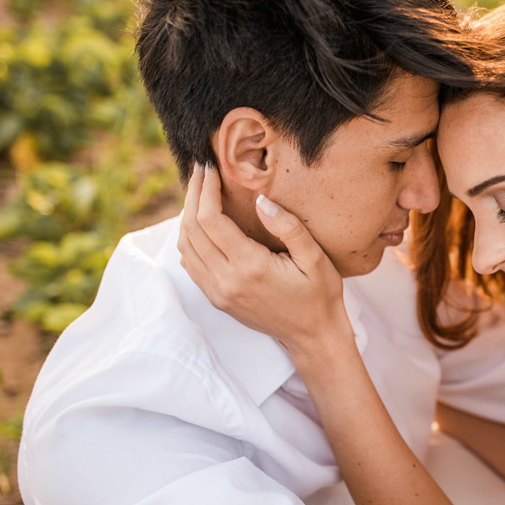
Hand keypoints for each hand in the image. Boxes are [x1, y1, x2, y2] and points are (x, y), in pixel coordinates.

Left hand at [176, 164, 350, 357]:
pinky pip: (191, 263)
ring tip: (199, 192)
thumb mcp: (316, 258)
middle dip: (192, 195)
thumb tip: (260, 200)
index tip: (210, 168)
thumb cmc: (320, 296)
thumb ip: (289, 227)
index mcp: (250, 267)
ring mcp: (218, 292)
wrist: (314, 336)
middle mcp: (226, 281)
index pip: (210, 220)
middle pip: (191, 229)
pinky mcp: (217, 298)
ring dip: (187, 216)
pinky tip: (202, 222)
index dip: (206, 190)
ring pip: (185, 246)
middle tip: (200, 171)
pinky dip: (190, 238)